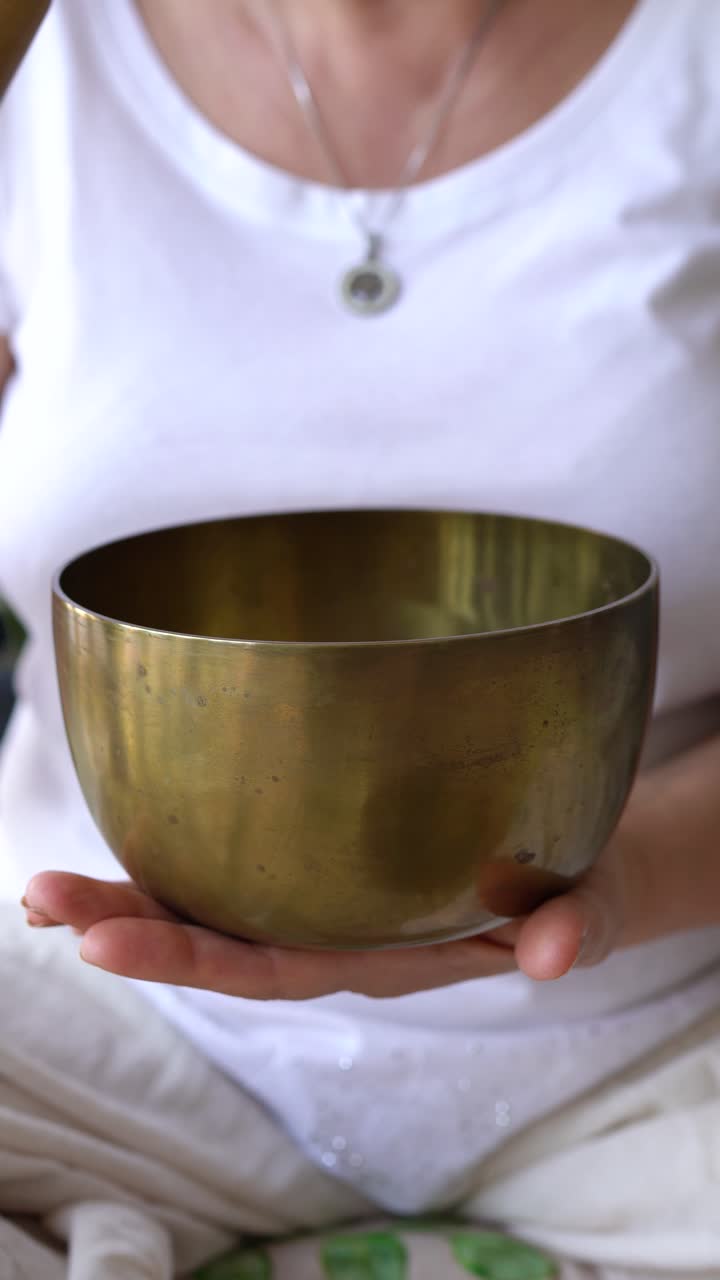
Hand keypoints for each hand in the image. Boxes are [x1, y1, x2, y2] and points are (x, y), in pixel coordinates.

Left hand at [21, 833, 632, 998]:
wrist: (570, 870)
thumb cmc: (568, 890)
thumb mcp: (581, 907)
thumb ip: (574, 927)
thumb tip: (553, 955)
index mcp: (381, 954)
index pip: (271, 966)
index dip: (188, 957)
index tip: (103, 944)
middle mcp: (334, 930)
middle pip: (217, 939)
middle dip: (128, 924)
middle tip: (41, 899)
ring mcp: (324, 894)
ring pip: (215, 901)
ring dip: (130, 892)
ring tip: (42, 889)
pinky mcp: (327, 853)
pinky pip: (243, 857)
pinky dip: (179, 846)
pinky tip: (128, 826)